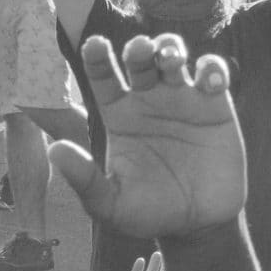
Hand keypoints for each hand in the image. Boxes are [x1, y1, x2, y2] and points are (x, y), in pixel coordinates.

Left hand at [48, 35, 246, 240]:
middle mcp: (148, 101)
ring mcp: (182, 100)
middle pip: (140, 59)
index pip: (102, 76)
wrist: (196, 225)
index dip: (97, 57)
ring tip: (171, 60)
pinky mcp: (215, 107)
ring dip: (172, 49)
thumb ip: (84, 178)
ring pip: (175, 58)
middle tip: (140, 51)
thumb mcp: (110, 203)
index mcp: (118, 115)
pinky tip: (209, 78)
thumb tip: (54, 150)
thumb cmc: (147, 213)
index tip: (94, 45)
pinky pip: (214, 75)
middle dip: (139, 48)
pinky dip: (213, 68)